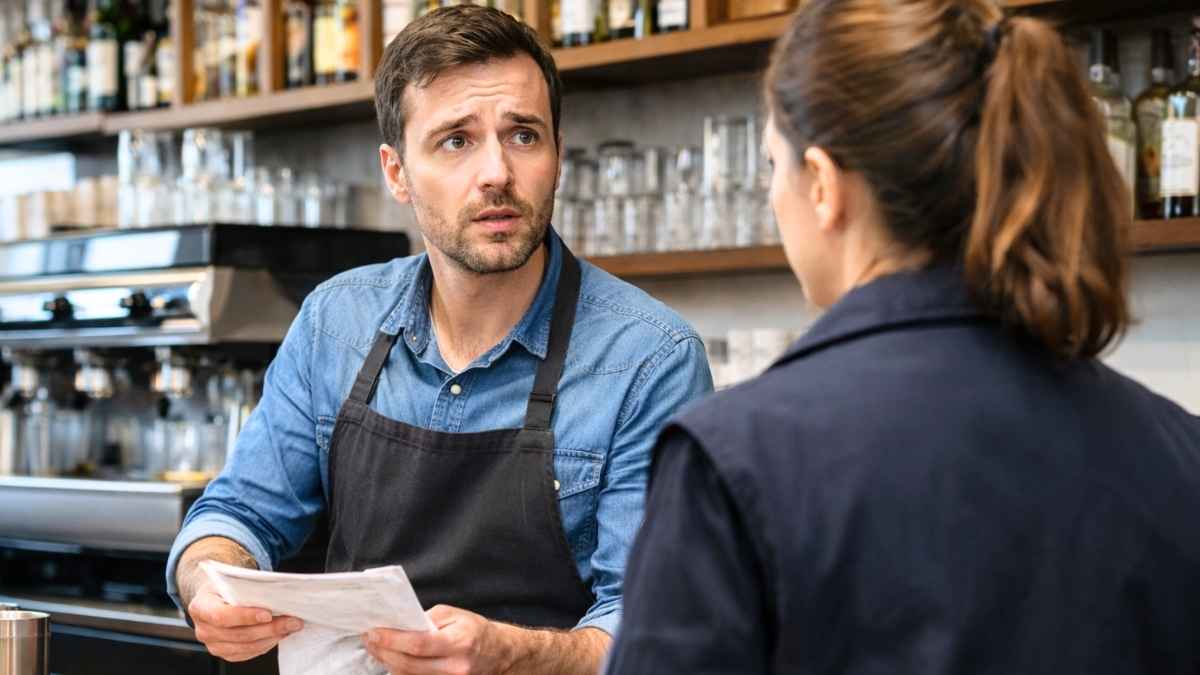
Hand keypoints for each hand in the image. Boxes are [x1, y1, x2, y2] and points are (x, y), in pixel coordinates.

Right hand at [188, 582, 303, 661]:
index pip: (221, 616)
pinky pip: (247, 653)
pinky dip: (266, 644)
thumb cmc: (225, 586)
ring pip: (246, 647)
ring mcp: (213, 644)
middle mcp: (203, 629)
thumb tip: (279, 593)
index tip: (268, 614)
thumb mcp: (231, 579)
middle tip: (293, 620)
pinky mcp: (224, 653)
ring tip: (290, 627)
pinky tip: (279, 634)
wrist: (214, 597)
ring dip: (272, 637)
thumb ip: (248, 587)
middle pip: (238, 634)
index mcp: (200, 607)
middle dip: (269, 628)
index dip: (245, 617)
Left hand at [362, 605, 509, 674]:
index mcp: (459, 643)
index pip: (418, 644)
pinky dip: (402, 673)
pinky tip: (393, 661)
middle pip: (409, 665)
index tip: (373, 633)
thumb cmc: (474, 630)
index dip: (391, 640)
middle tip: (369, 640)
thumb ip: (427, 620)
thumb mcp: (454, 615)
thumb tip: (399, 625)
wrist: (499, 653)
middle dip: (384, 652)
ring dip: (389, 663)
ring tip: (377, 649)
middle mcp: (455, 668)